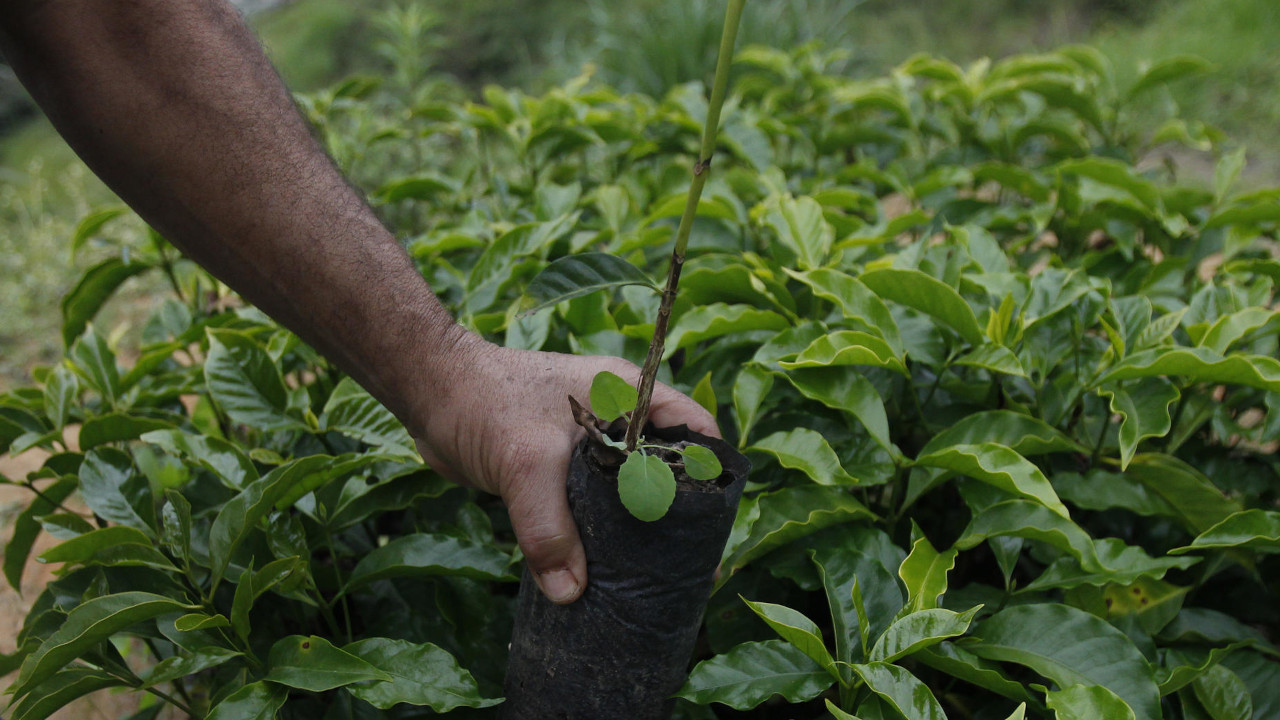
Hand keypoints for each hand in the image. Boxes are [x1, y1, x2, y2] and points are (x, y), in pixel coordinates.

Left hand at [413, 340, 719, 603]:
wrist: (429, 393)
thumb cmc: (484, 402)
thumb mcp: (525, 465)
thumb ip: (550, 528)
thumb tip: (570, 592)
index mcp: (628, 394)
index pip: (694, 429)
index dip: (711, 471)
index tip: (715, 523)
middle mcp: (617, 418)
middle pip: (666, 468)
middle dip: (676, 514)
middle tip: (689, 566)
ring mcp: (588, 444)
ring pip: (626, 491)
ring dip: (634, 530)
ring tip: (651, 579)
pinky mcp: (559, 470)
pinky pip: (592, 507)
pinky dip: (599, 534)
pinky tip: (603, 571)